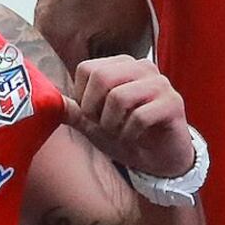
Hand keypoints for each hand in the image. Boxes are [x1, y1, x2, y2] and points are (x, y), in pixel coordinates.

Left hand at [68, 55, 193, 179]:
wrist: (161, 159)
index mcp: (122, 65)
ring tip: (120, 133)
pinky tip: (135, 138)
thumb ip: (75, 111)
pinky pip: (139, 116)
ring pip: (119, 97)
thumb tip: (51, 101)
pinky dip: (129, 134)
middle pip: (101, 77)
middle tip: (103, 126)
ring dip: (112, 125)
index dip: (83, 98)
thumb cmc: (127, 136)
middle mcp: (142, 67)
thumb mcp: (95, 125)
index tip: (94, 116)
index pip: (87, 69)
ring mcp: (160, 83)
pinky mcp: (173, 103)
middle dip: (94, 110)